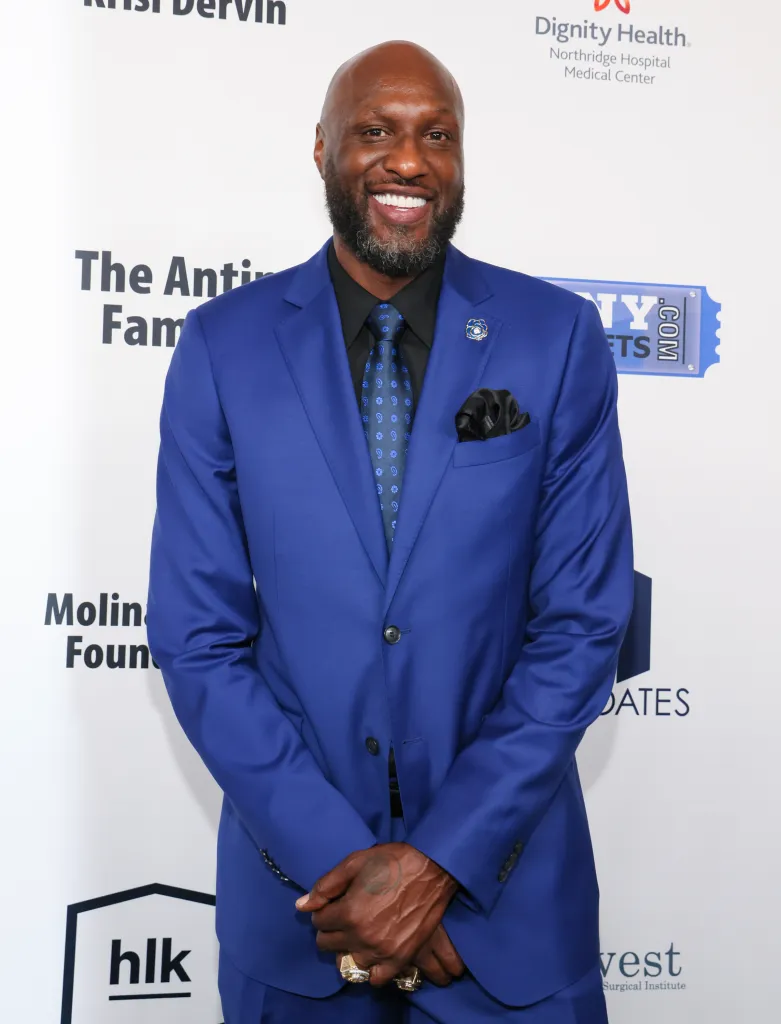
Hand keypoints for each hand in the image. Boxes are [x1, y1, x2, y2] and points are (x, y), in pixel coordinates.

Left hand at [296, 842, 458, 986]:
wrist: (432, 868)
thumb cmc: (392, 861)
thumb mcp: (355, 862)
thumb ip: (326, 885)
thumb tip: (302, 906)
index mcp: (349, 912)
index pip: (319, 922)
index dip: (323, 910)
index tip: (333, 903)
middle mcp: (362, 937)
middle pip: (328, 944)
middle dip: (331, 928)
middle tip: (344, 916)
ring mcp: (382, 951)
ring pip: (348, 961)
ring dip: (348, 947)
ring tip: (358, 932)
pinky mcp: (400, 958)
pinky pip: (375, 978)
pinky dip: (370, 969)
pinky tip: (372, 952)